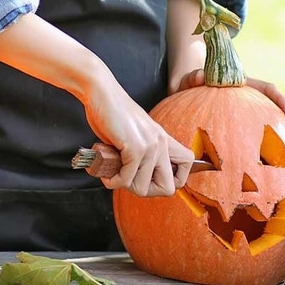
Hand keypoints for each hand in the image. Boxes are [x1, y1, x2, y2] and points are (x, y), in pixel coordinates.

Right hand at [0, 12, 194, 195]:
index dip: (164, 183)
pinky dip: (113, 181)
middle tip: (127, 180)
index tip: (143, 178)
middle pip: (168, 189)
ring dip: (123, 185)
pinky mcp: (135, 147)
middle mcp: (162, 145)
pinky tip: (105, 174)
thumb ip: (143, 154)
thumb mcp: (136, 135)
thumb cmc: (113, 114)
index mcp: (165, 142)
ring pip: (143, 188)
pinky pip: (126, 178)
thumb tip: (136, 179)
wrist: (101, 93)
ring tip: (112, 174)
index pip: (183, 174)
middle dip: (144, 190)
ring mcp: (150, 146)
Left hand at [175, 69, 284, 157]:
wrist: (190, 93)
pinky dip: (271, 153)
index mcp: (245, 86)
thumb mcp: (191, 80)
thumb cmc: (192, 85)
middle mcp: (253, 100)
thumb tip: (198, 77)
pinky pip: (262, 140)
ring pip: (276, 126)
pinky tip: (280, 168)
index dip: (281, 101)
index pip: (269, 90)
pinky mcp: (246, 128)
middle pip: (280, 111)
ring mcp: (252, 114)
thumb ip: (193, 77)